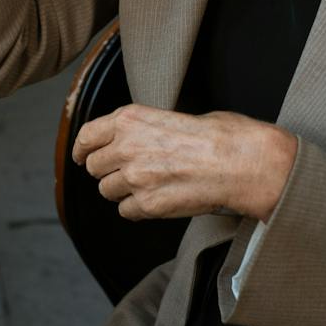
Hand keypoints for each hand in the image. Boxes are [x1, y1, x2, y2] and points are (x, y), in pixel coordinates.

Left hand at [73, 105, 296, 222]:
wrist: (243, 162)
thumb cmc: (223, 135)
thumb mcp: (178, 115)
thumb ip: (151, 128)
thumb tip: (147, 139)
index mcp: (131, 119)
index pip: (87, 135)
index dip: (82, 149)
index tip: (82, 156)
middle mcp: (126, 146)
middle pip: (94, 167)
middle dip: (107, 171)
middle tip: (127, 174)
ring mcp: (134, 177)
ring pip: (107, 191)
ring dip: (122, 191)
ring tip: (149, 187)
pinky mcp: (147, 204)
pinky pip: (127, 211)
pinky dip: (138, 209)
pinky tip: (158, 201)